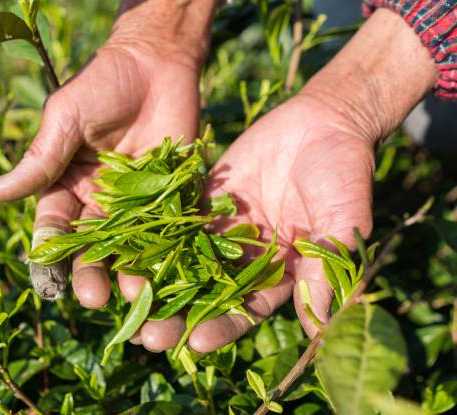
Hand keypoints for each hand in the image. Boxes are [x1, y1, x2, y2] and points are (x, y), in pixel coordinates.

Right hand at [0, 1, 216, 332]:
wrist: (155, 61)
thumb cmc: (101, 85)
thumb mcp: (64, 120)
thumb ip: (39, 160)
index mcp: (66, 187)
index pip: (53, 229)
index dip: (49, 255)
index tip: (49, 281)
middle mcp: (99, 203)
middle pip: (90, 247)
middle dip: (89, 273)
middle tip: (92, 297)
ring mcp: (137, 202)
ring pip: (129, 246)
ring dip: (129, 271)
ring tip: (133, 294)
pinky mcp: (172, 196)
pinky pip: (169, 228)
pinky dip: (168, 251)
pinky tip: (169, 272)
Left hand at [128, 7, 436, 352]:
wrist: (322, 121)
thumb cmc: (343, 172)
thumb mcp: (340, 219)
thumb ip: (325, 267)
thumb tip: (321, 327)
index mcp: (281, 271)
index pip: (249, 309)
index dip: (224, 327)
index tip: (196, 343)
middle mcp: (247, 257)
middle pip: (208, 294)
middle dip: (180, 316)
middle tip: (148, 336)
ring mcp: (224, 229)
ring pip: (186, 262)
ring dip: (158, 282)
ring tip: (128, 299)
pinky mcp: (206, 201)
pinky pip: (177, 221)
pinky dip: (154, 237)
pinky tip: (126, 250)